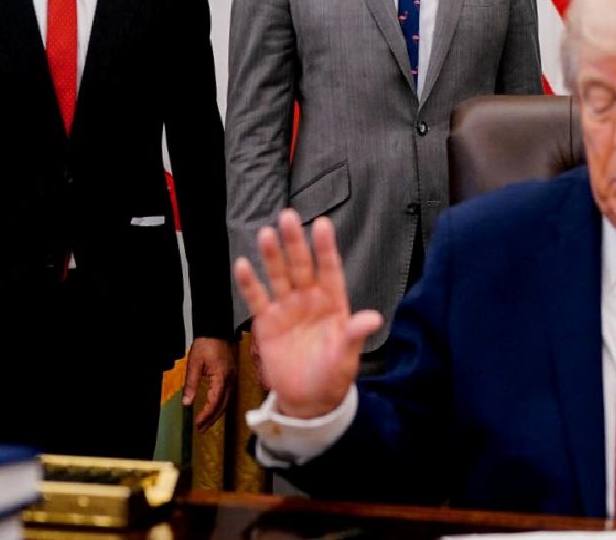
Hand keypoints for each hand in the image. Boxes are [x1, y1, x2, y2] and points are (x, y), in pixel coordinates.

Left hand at [184, 337, 234, 429]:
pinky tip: (216, 407)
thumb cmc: (206, 344)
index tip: (197, 424)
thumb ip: (191, 384)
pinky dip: (222, 404)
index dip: (206, 415)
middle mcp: (230, 379)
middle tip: (202, 429)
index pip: (214, 402)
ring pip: (227, 400)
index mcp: (221, 378)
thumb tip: (187, 403)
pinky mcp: (232, 374)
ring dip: (218, 413)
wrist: (217, 330)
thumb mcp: (194, 364)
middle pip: (223, 405)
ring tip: (207, 423)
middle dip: (212, 418)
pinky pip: (229, 393)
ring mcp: (233, 377)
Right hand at [233, 209, 383, 418]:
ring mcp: (287, 309)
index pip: (330, 269)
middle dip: (295, 242)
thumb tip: (373, 318)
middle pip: (301, 266)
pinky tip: (242, 264)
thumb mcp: (347, 356)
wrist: (308, 399)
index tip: (322, 223)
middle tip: (288, 216)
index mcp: (333, 303)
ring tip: (266, 234)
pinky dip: (249, 283)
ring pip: (279, 276)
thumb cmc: (333, 374)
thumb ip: (355, 334)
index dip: (325, 248)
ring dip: (272, 256)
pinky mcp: (267, 323)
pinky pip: (257, 299)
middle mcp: (310, 300)